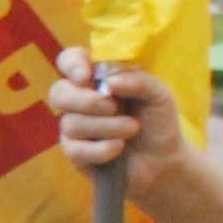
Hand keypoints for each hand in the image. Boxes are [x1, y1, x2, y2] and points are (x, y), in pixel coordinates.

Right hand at [48, 48, 187, 185]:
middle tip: (113, 107)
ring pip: (71, 123)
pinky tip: (120, 148)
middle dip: (86, 100)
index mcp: (97, 80)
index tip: (86, 76)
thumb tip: (109, 83)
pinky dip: (102, 149)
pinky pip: (76, 149)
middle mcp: (79, 101)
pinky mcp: (74, 154)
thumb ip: (138, 81)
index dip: (72, 64)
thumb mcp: (158, 95)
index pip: (70, 61)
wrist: (164, 161)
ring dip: (107, 127)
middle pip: (59, 92)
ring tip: (132, 129)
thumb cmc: (158, 123)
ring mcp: (74, 128)